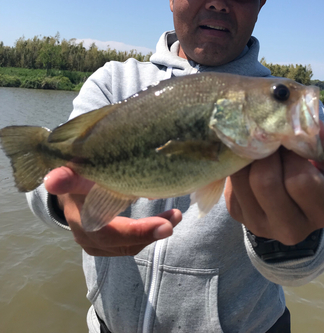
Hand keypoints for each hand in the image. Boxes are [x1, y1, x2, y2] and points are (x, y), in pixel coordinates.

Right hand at [44, 167, 181, 255]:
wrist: (68, 188)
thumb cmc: (76, 175)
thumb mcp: (74, 172)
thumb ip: (67, 177)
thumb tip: (51, 180)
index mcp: (80, 219)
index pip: (110, 233)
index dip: (137, 232)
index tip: (166, 226)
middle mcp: (86, 237)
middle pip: (122, 244)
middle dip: (151, 233)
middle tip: (176, 217)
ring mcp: (95, 244)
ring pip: (128, 247)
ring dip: (152, 234)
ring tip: (175, 216)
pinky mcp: (105, 245)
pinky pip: (128, 245)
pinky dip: (147, 235)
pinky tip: (164, 221)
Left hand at [224, 122, 323, 244]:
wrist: (292, 206)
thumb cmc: (314, 176)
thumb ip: (323, 145)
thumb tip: (314, 125)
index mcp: (321, 212)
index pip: (301, 181)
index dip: (293, 155)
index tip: (290, 140)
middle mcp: (290, 228)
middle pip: (265, 183)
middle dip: (265, 153)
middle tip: (269, 137)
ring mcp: (259, 223)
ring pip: (241, 180)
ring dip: (247, 155)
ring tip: (257, 144)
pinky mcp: (236, 213)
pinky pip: (229, 181)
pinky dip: (235, 162)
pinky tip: (247, 157)